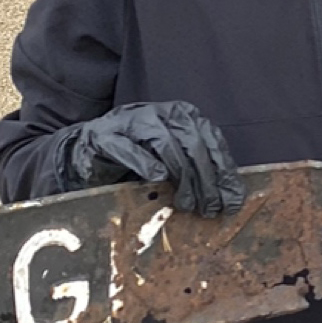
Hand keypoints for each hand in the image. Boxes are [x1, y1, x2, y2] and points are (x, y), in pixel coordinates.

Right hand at [59, 100, 243, 215]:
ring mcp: (133, 121)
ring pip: (167, 147)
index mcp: (184, 116)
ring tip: (187, 204)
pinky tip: (158, 179)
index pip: (212, 142)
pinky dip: (146, 164)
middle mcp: (162, 113)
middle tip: (210, 209)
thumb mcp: (177, 160)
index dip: (224, 172)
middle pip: (192, 146)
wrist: (90, 151)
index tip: (232, 200)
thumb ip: (201, 170)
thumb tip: (232, 198)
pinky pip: (130, 149)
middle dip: (205, 181)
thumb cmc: (141, 157)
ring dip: (182, 179)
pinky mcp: (106, 135)